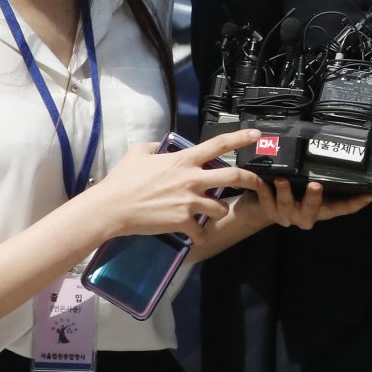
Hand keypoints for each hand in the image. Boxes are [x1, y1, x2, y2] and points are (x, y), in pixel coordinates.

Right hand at [90, 129, 264, 241]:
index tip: (256, 136)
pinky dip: (200, 235)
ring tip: (210, 213)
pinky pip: (202, 231)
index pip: (218, 144)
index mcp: (184, 159)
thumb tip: (160, 147)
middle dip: (252, 181)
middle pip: (234, 177)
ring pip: (221, 208)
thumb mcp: (139, 153)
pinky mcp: (183, 222)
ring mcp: (189, 201)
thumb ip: (155, 147)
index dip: (240, 138)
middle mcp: (192, 178)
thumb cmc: (123, 179)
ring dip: (220, 211)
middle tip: (259, 183)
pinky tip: (194, 235)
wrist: (112, 207)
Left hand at [239, 177, 371, 230]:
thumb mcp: (308, 184)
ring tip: (282, 179)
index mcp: (321, 209)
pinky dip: (264, 191)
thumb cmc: (292, 191)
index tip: (369, 193)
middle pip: (313, 209)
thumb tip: (333, 148)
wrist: (260, 208)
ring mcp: (287, 216)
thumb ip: (320, 175)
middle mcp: (305, 216)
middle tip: (316, 185)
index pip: (342, 208)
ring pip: (287, 206)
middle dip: (314, 198)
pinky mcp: (269, 212)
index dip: (356, 202)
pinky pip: (266, 202)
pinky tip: (262, 180)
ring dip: (285, 193)